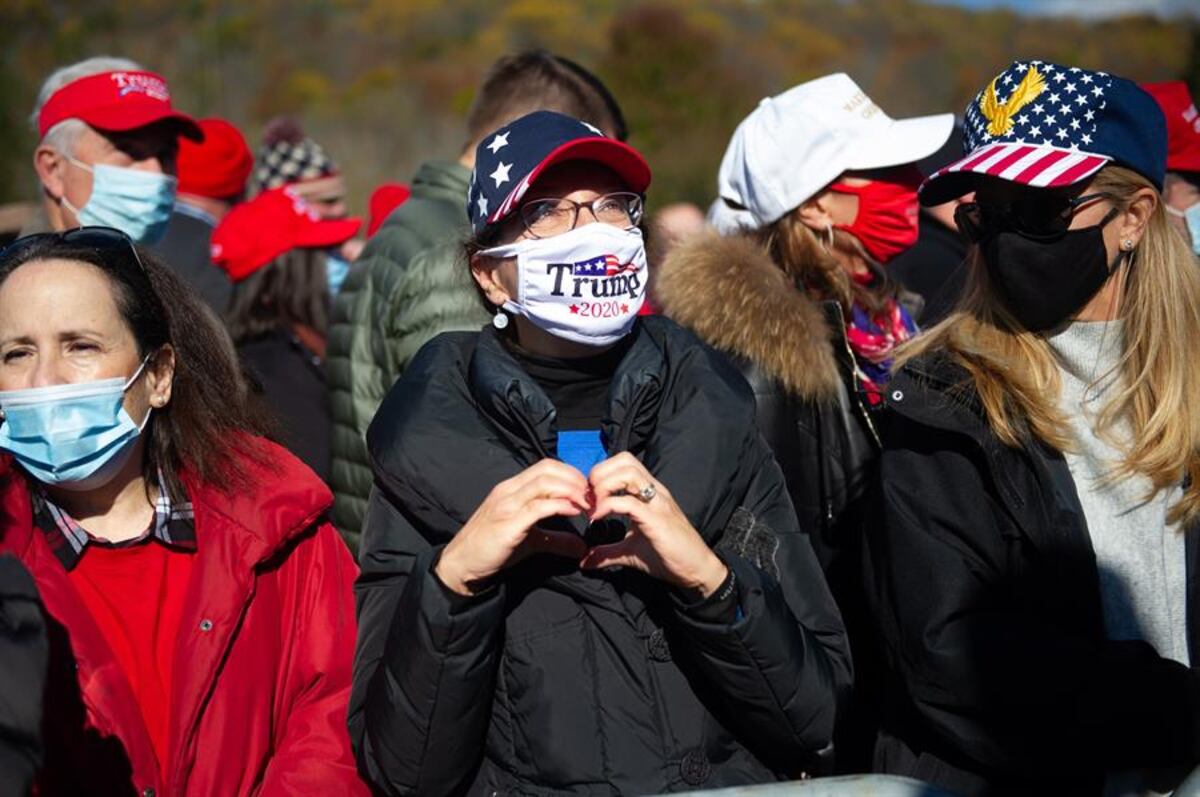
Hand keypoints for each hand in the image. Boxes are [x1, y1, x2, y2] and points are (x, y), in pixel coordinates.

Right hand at [436, 459, 590, 595]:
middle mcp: (509, 490)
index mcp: (512, 488)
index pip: (546, 466)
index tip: (589, 491)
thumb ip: (556, 539)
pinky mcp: (508, 523)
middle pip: (548, 468)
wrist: (461, 564)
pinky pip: (538, 507)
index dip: (572, 474)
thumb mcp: (531, 541)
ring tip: (587, 505)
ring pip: (545, 482)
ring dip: (572, 490)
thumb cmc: (492, 549)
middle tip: (593, 497)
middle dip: (576, 479)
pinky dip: (560, 505)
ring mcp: (506, 504)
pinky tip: (574, 512)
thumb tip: (581, 546)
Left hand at [581, 452, 727, 597]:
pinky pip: (629, 502)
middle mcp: (654, 491)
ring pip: (628, 473)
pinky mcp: (657, 519)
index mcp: (648, 492)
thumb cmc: (667, 557)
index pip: (623, 463)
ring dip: (604, 486)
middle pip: (624, 460)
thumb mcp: (629, 553)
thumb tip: (585, 561)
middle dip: (600, 474)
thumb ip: (606, 552)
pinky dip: (608, 506)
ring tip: (594, 507)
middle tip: (589, 499)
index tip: (589, 498)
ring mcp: (657, 502)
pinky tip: (598, 519)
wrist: (696, 570)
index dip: (601, 474)